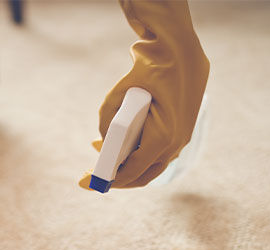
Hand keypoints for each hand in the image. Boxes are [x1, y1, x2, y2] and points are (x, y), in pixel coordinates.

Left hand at [80, 0, 208, 189]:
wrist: (178, 46)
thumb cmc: (148, 69)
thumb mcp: (117, 95)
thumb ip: (107, 122)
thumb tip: (103, 142)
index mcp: (164, 138)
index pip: (132, 172)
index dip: (107, 180)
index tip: (87, 183)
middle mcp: (176, 143)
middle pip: (143, 174)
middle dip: (115, 176)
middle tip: (91, 175)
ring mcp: (181, 137)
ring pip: (150, 162)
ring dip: (125, 161)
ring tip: (97, 151)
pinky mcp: (180, 129)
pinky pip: (157, 149)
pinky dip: (137, 150)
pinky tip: (117, 142)